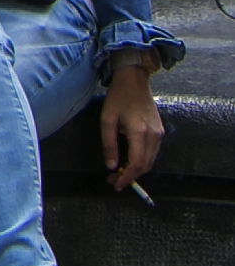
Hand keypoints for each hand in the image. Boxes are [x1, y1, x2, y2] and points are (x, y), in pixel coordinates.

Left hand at [101, 62, 165, 189]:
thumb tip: (111, 166)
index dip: (128, 177)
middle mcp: (153, 135)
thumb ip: (109, 144)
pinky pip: (152, 152)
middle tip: (114, 180)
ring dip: (136, 170)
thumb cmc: (118, 98)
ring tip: (119, 173)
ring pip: (150, 160)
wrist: (135, 81)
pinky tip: (129, 161)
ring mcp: (159, 133)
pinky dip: (142, 161)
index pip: (137, 163)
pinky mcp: (160, 131)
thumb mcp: (107, 120)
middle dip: (131, 176)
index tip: (116, 184)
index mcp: (139, 132)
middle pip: (146, 165)